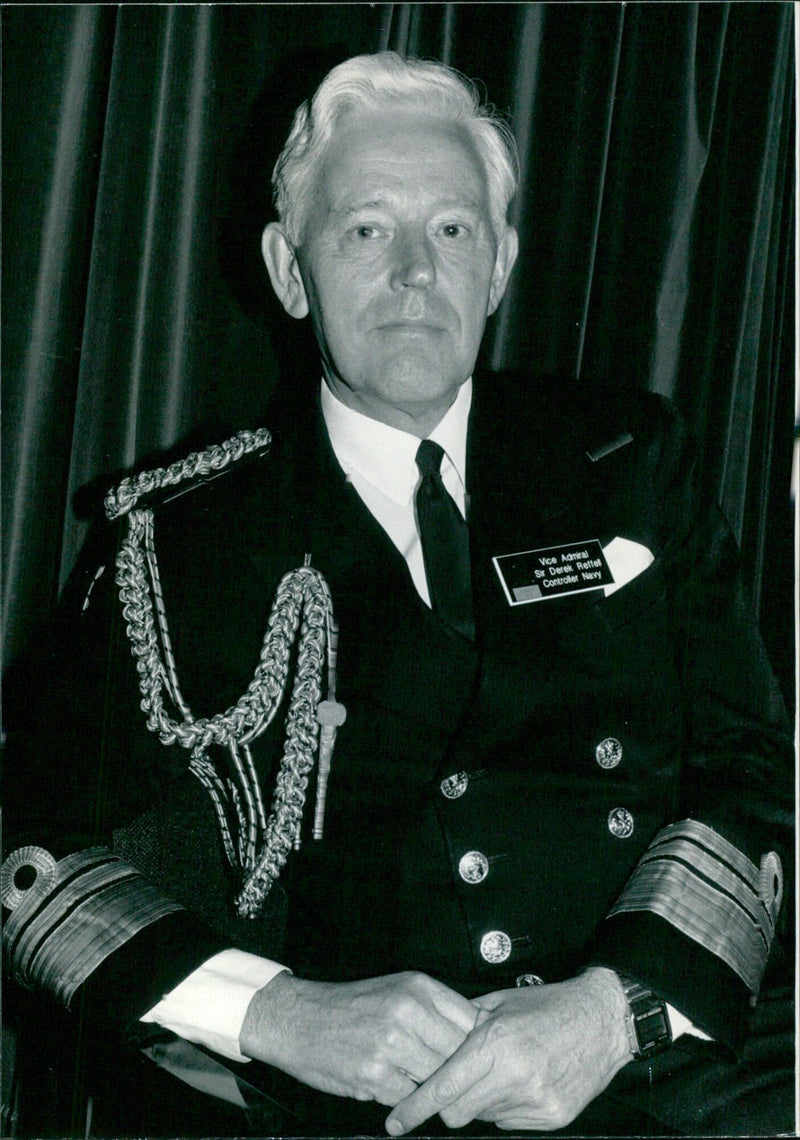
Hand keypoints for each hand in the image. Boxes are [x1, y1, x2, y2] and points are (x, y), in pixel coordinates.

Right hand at [240, 969, 476, 1106]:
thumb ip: (433, 1009)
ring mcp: (392, 1043)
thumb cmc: (349, 1007)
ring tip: (423, 1086)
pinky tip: (394, 1089)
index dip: (477, 1043)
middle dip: (459, 1070)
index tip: (477, 1056)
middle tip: (455, 1080)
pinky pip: (411, 1098)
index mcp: (417, 987)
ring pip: (439, 1078)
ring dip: (433, 1088)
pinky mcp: (375, 1075)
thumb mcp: (396, 990)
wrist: (298, 1020)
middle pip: (460, 1053)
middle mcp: (408, 1011)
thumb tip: (473, 1035)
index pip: (471, 1020)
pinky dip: (407, 1100)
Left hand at [386, 966, 632, 1132]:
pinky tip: (523, 1081)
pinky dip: (508, 1106)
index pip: (443, 1087)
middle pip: (458, 1111)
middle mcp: (514, 1075)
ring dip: (482, 1100)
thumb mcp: (499, 1004)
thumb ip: (462, 1024)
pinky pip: (511, 1122)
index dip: (414, 1107)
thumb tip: (428, 1041)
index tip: (394, 1122)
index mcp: (496, 1043)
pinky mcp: (552, 1116)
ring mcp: (535, 1100)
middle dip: (449, 1101)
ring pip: (484, 1116)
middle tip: (459, 1081)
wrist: (603, 1021)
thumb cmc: (547, 1006)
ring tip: (501, 1071)